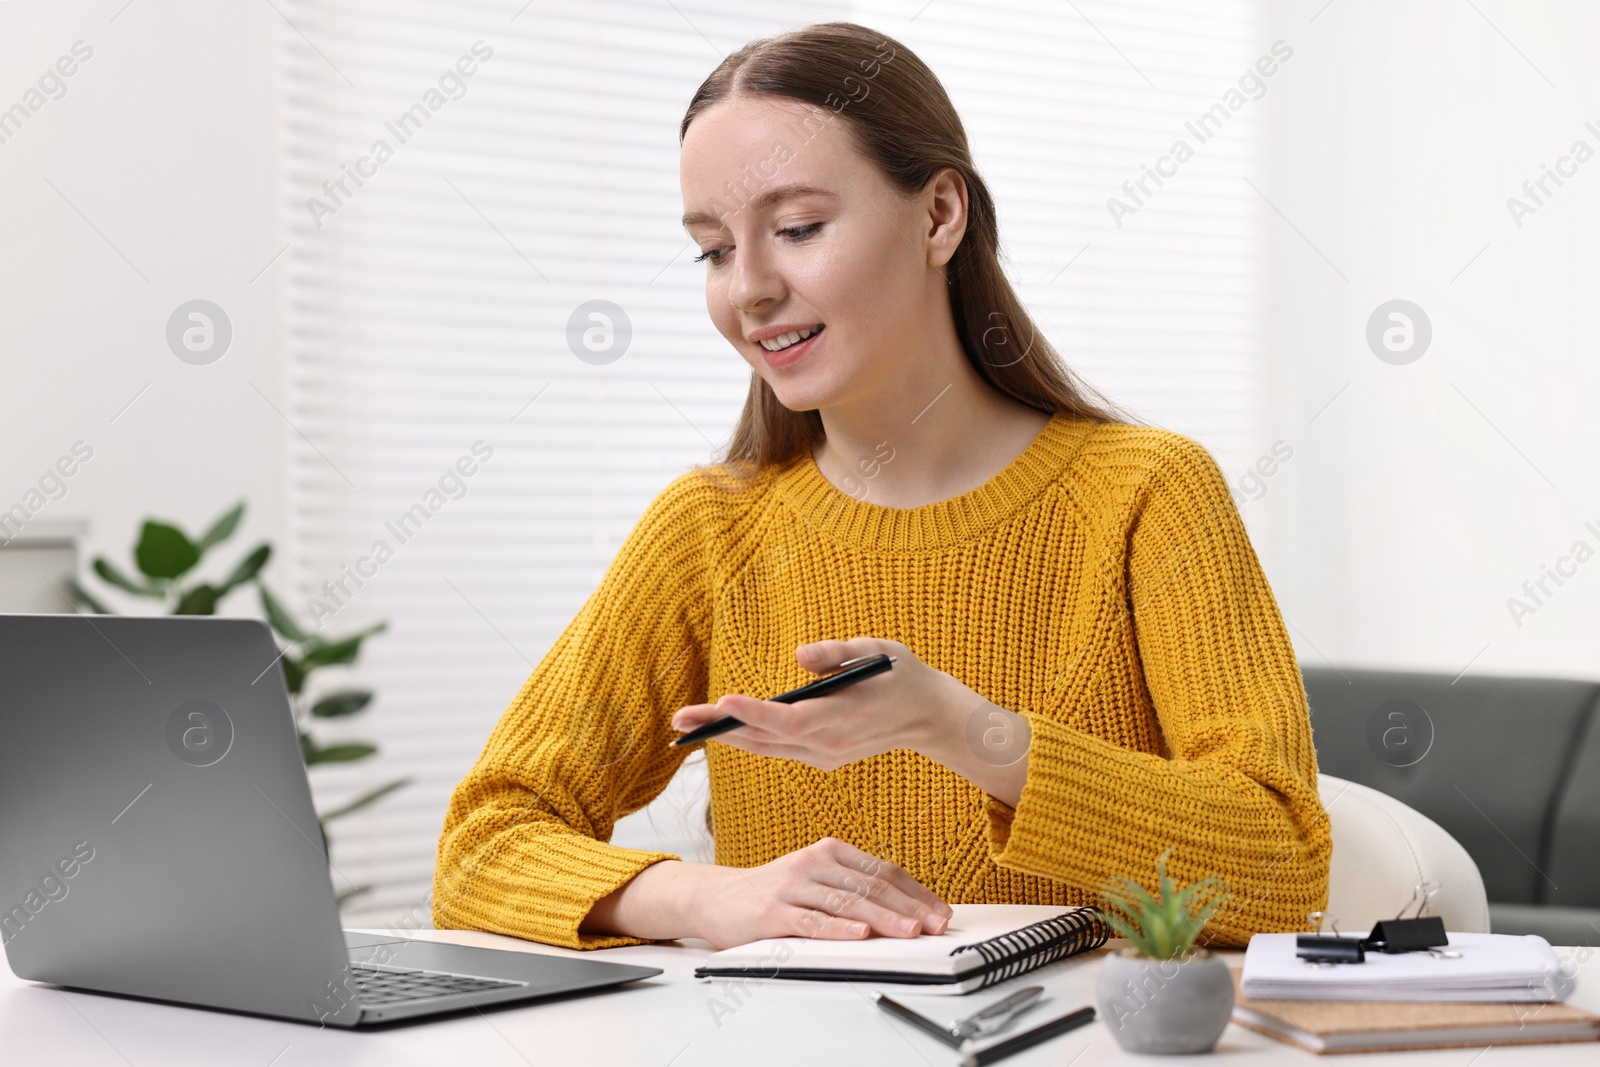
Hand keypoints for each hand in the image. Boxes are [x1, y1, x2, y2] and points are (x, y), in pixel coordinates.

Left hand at [670, 637, 979, 771]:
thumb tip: (799, 655)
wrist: (930, 716)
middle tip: (678, 719)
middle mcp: (827, 744)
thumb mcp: (876, 650)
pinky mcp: (823, 759)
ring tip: (686, 727)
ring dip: (726, 737)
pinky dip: (749, 740)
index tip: (722, 701)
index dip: (752, 712)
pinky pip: (778, 750)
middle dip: (719, 729)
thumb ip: (836, 652)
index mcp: (839, 718)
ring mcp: (824, 756)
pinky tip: (722, 731)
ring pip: (766, 749)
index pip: (786, 719)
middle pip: (764, 739)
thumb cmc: (901, 674)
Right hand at [690, 838, 951, 948]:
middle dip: (909, 907)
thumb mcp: (816, 879)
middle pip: (871, 885)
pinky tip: (859, 934)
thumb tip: (905, 911)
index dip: (916, 892)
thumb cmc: (773, 892)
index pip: (883, 870)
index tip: (941, 911)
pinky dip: (838, 928)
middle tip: (935, 924)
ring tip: (910, 931)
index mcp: (830, 851)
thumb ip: (853, 889)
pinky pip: (812, 920)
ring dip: (883, 918)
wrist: (716, 896)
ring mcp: (793, 886)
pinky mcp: (773, 912)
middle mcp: (814, 863)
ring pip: (847, 902)